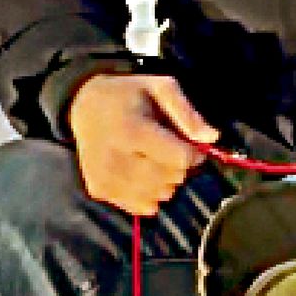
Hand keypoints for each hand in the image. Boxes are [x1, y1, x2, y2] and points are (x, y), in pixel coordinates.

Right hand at [70, 72, 217, 217]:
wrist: (83, 106)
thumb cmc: (128, 95)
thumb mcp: (160, 88)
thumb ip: (188, 113)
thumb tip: (212, 139)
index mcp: (132, 132)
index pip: (179, 159)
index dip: (193, 154)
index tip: (190, 145)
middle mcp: (116, 159)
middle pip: (171, 180)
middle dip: (178, 167)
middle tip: (167, 150)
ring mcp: (105, 178)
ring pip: (159, 196)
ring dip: (165, 182)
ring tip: (152, 160)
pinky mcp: (100, 190)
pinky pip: (142, 206)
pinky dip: (149, 194)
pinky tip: (140, 173)